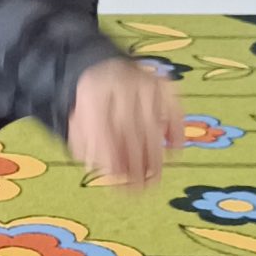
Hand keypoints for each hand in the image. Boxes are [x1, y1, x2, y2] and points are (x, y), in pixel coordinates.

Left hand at [66, 59, 185, 188]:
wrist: (107, 69)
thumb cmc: (94, 103)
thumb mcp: (79, 119)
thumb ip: (84, 142)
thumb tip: (95, 167)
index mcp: (93, 93)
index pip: (102, 127)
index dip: (109, 154)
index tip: (115, 176)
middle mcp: (120, 85)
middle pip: (129, 128)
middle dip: (134, 161)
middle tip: (138, 186)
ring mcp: (144, 83)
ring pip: (152, 122)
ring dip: (155, 154)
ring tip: (155, 178)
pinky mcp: (163, 84)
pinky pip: (173, 108)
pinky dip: (176, 129)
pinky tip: (175, 150)